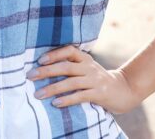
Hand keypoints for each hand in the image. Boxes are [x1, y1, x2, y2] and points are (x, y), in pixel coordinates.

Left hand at [26, 45, 140, 113]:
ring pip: (71, 82)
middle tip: (30, 76)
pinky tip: (55, 103)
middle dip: (46, 71)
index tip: (39, 60)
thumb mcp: (87, 68)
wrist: (125, 90)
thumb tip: (43, 69)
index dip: (54, 54)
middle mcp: (90, 67)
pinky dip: (67, 99)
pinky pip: (80, 96)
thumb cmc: (98, 80)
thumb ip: (72, 66)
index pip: (69, 50)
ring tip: (38, 95)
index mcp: (85, 59)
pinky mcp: (100, 94)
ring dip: (52, 88)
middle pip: (66, 66)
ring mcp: (95, 80)